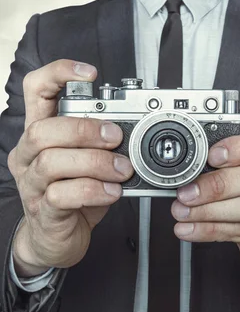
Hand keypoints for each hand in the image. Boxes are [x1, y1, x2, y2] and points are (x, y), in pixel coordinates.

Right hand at [7, 60, 134, 276]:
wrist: (55, 239)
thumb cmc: (74, 196)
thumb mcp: (88, 162)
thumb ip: (103, 144)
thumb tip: (136, 131)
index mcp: (41, 134)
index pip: (36, 91)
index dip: (58, 74)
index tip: (89, 72)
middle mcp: (29, 155)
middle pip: (44, 129)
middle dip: (86, 129)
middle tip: (117, 138)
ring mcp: (32, 183)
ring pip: (53, 161)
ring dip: (96, 162)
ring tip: (122, 170)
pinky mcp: (43, 209)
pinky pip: (63, 195)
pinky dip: (93, 190)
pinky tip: (112, 192)